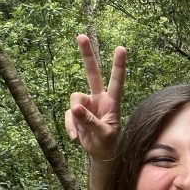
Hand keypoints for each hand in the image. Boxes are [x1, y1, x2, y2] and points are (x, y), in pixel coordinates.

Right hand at [64, 35, 125, 160]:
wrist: (100, 153)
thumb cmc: (108, 143)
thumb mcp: (103, 135)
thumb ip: (90, 122)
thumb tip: (75, 108)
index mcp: (112, 102)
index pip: (116, 81)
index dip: (118, 66)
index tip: (121, 48)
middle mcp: (99, 99)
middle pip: (92, 73)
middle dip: (86, 55)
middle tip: (80, 35)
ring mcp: (87, 104)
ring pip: (74, 100)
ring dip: (75, 118)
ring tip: (82, 133)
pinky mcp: (76, 112)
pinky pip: (68, 115)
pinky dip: (70, 126)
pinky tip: (75, 138)